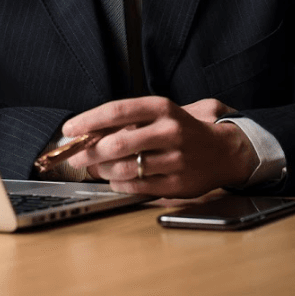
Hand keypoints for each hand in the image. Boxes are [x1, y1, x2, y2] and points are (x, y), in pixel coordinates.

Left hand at [60, 96, 257, 197]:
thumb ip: (130, 121)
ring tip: (98, 168)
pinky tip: (116, 178)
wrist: (225, 152)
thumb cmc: (185, 131)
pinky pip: (137, 186)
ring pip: (125, 168)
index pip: (118, 111)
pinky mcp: (178, 184)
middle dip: (90, 152)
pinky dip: (119, 184)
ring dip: (103, 170)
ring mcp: (175, 159)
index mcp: (163, 109)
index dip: (88, 120)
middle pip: (117, 143)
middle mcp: (170, 131)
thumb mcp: (162, 114)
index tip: (69, 129)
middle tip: (77, 156)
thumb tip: (90, 131)